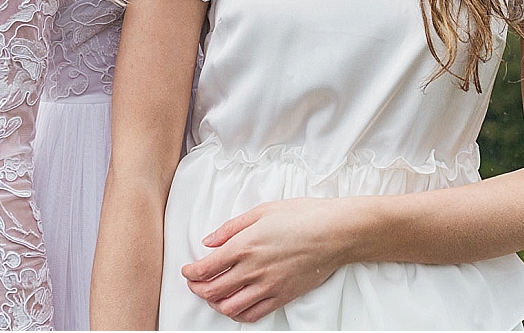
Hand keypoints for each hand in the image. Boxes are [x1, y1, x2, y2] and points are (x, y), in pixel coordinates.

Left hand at [181, 197, 362, 323]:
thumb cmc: (304, 216)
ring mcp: (267, 286)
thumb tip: (210, 241)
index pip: (205, 268)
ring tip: (214, 295)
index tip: (188, 270)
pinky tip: (236, 305)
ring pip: (228, 307)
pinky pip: (252, 314)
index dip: (190, 273)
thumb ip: (232, 227)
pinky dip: (238, 314)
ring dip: (215, 303)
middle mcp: (252, 269)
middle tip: (195, 283)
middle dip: (197, 289)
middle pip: (212, 291)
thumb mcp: (263, 210)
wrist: (336, 232)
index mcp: (245, 245)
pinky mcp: (282, 296)